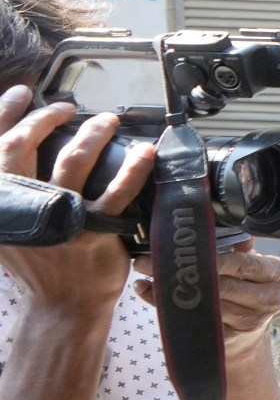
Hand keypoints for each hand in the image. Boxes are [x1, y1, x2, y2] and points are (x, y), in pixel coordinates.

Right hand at [0, 85, 149, 320]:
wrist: (62, 305)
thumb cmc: (42, 262)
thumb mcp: (11, 227)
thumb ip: (12, 192)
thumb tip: (23, 147)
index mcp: (0, 202)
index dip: (5, 114)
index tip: (22, 94)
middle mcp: (23, 206)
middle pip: (25, 146)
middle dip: (46, 118)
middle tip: (67, 108)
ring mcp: (60, 218)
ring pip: (73, 160)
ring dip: (92, 134)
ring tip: (107, 121)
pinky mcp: (93, 231)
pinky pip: (118, 191)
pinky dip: (133, 168)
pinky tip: (145, 153)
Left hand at [140, 246, 279, 361]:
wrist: (248, 331)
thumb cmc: (246, 288)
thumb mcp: (249, 265)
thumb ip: (236, 245)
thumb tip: (217, 223)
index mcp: (277, 274)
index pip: (243, 264)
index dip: (214, 258)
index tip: (185, 251)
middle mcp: (271, 299)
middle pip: (223, 285)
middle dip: (187, 272)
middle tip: (151, 260)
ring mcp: (251, 322)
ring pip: (207, 304)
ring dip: (172, 290)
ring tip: (147, 275)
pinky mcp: (230, 339)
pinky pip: (194, 320)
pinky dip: (168, 306)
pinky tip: (150, 293)